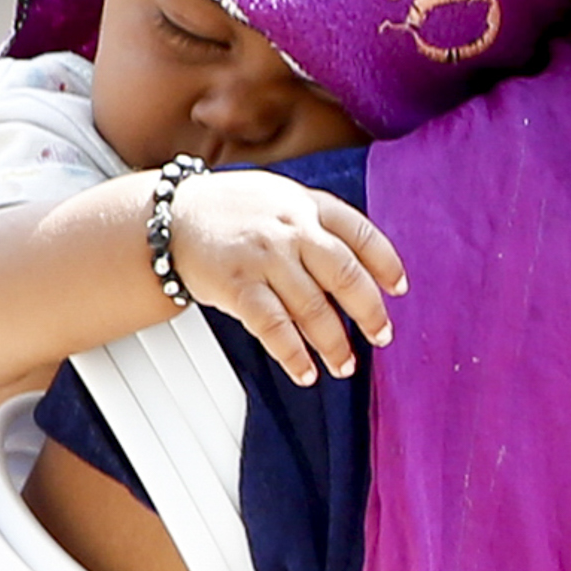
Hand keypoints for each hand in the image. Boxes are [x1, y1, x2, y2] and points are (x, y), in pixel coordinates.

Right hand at [168, 171, 406, 387]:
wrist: (172, 217)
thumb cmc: (233, 211)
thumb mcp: (282, 198)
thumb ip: (319, 223)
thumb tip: (362, 266)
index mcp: (308, 204)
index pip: (361, 235)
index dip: (385, 264)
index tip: (398, 290)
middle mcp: (291, 228)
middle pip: (345, 275)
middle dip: (369, 312)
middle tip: (382, 336)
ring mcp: (265, 257)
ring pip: (312, 308)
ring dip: (334, 343)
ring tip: (344, 365)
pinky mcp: (237, 285)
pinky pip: (273, 327)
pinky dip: (293, 355)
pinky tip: (305, 372)